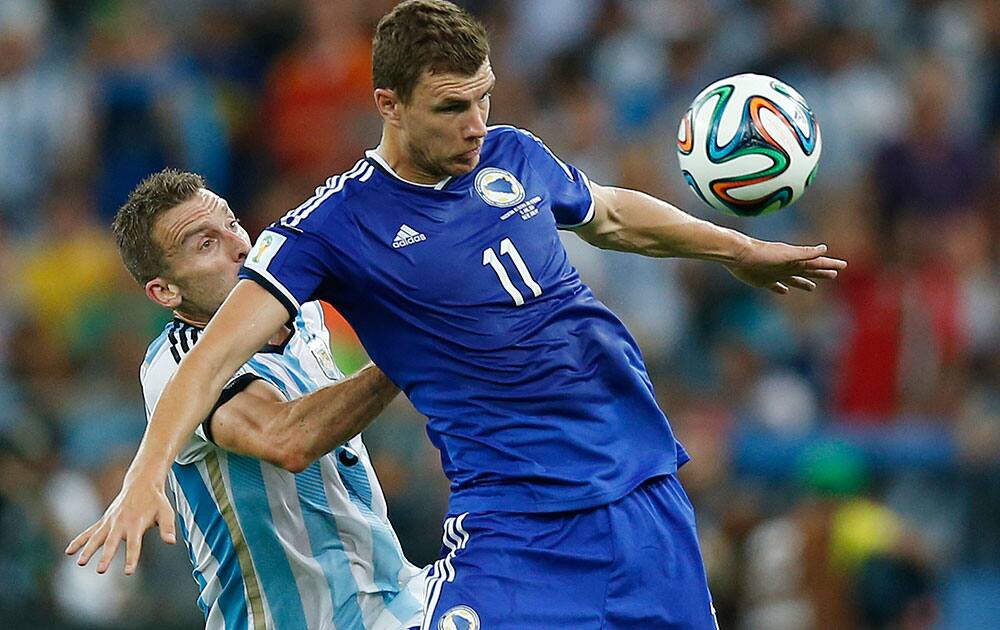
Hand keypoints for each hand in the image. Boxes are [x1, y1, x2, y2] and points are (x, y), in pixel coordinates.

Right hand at [65, 475, 175, 574]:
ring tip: (80, 563)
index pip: (134, 543)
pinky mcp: (104, 520)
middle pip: (112, 542)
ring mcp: (110, 521)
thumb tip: (171, 542)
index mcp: (136, 522)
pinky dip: (79, 540)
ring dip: (87, 549)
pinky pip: (90, 531)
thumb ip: (167, 526)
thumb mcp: (166, 511)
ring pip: (97, 537)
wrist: (141, 483)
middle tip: (100, 570)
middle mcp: (120, 522)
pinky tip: (69, 551)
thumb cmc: (156, 500)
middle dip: (106, 556)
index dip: (131, 557)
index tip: (127, 571)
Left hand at [725, 241, 846, 293]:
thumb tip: (824, 248)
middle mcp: (787, 267)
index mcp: (795, 260)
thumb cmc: (763, 253)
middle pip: (808, 271)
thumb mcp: (787, 254)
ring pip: (794, 279)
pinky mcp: (763, 281)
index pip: (817, 263)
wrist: (739, 254)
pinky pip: (776, 286)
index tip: (844, 265)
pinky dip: (781, 288)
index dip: (830, 264)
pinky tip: (784, 291)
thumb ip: (805, 253)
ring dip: (804, 282)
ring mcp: (775, 274)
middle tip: (835, 275)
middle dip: (821, 272)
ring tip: (812, 287)